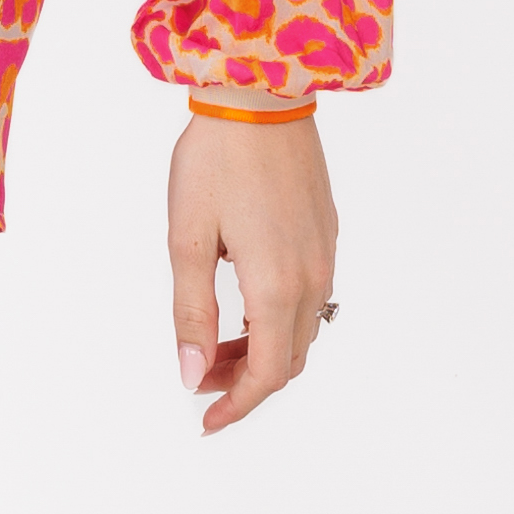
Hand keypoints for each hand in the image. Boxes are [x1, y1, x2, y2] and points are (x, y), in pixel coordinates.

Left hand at [167, 116, 338, 436]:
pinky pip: (310, 296)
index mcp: (276, 284)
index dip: (238, 405)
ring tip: (217, 343)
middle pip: (288, 358)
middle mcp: (311, 276)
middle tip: (201, 380)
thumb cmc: (216, 159)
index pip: (268, 373)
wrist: (261, 93)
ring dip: (263, 349)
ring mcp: (324, 254)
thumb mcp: (188, 240)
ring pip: (302, 329)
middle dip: (245, 380)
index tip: (207, 420)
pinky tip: (244, 301)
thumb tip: (192, 373)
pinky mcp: (325, 232)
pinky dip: (278, 318)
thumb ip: (192, 313)